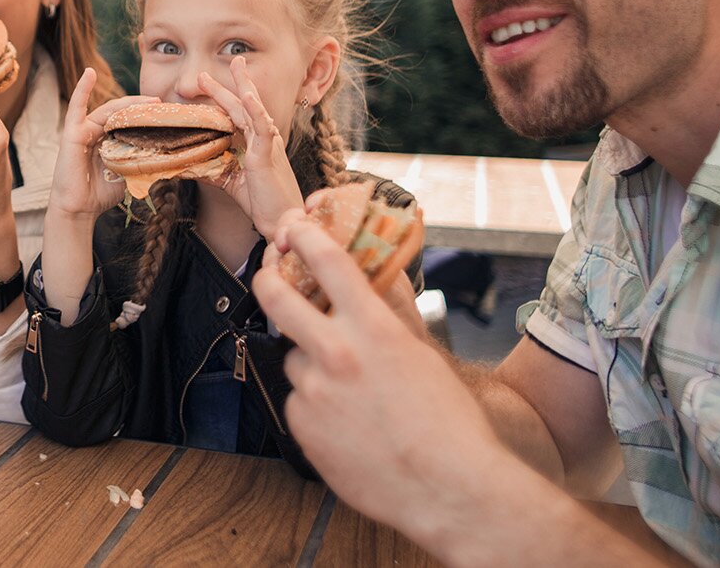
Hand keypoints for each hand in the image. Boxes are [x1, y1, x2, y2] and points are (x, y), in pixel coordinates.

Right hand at [47, 68, 157, 219]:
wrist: (79, 209)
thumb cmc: (101, 194)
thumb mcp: (127, 173)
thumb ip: (139, 160)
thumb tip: (167, 157)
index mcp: (110, 139)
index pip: (130, 120)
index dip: (146, 115)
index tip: (167, 113)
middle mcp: (97, 131)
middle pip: (122, 112)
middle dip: (143, 108)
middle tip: (163, 105)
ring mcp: (84, 129)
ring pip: (109, 110)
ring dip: (130, 103)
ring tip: (150, 100)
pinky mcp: (73, 132)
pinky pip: (76, 107)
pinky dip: (82, 89)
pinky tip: (89, 73)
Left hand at [197, 57, 303, 236]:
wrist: (280, 222)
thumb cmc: (261, 202)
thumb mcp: (228, 181)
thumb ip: (208, 171)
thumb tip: (180, 167)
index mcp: (254, 142)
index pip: (237, 113)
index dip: (223, 95)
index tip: (205, 80)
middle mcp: (262, 138)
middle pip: (242, 104)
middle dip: (227, 84)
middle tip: (207, 70)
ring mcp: (266, 143)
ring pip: (253, 108)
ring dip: (243, 85)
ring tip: (236, 64)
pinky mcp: (268, 154)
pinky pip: (262, 127)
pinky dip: (255, 109)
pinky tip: (247, 95)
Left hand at [253, 219, 507, 535]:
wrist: (451, 490)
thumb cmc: (451, 426)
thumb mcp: (423, 355)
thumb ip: (389, 319)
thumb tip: (372, 286)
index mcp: (373, 327)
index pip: (327, 260)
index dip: (304, 236)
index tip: (294, 229)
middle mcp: (336, 352)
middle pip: (277, 297)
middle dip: (268, 278)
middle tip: (270, 274)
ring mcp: (314, 390)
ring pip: (294, 360)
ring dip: (311, 365)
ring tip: (350, 393)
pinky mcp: (302, 425)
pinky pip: (298, 402)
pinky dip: (314, 406)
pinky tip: (347, 424)